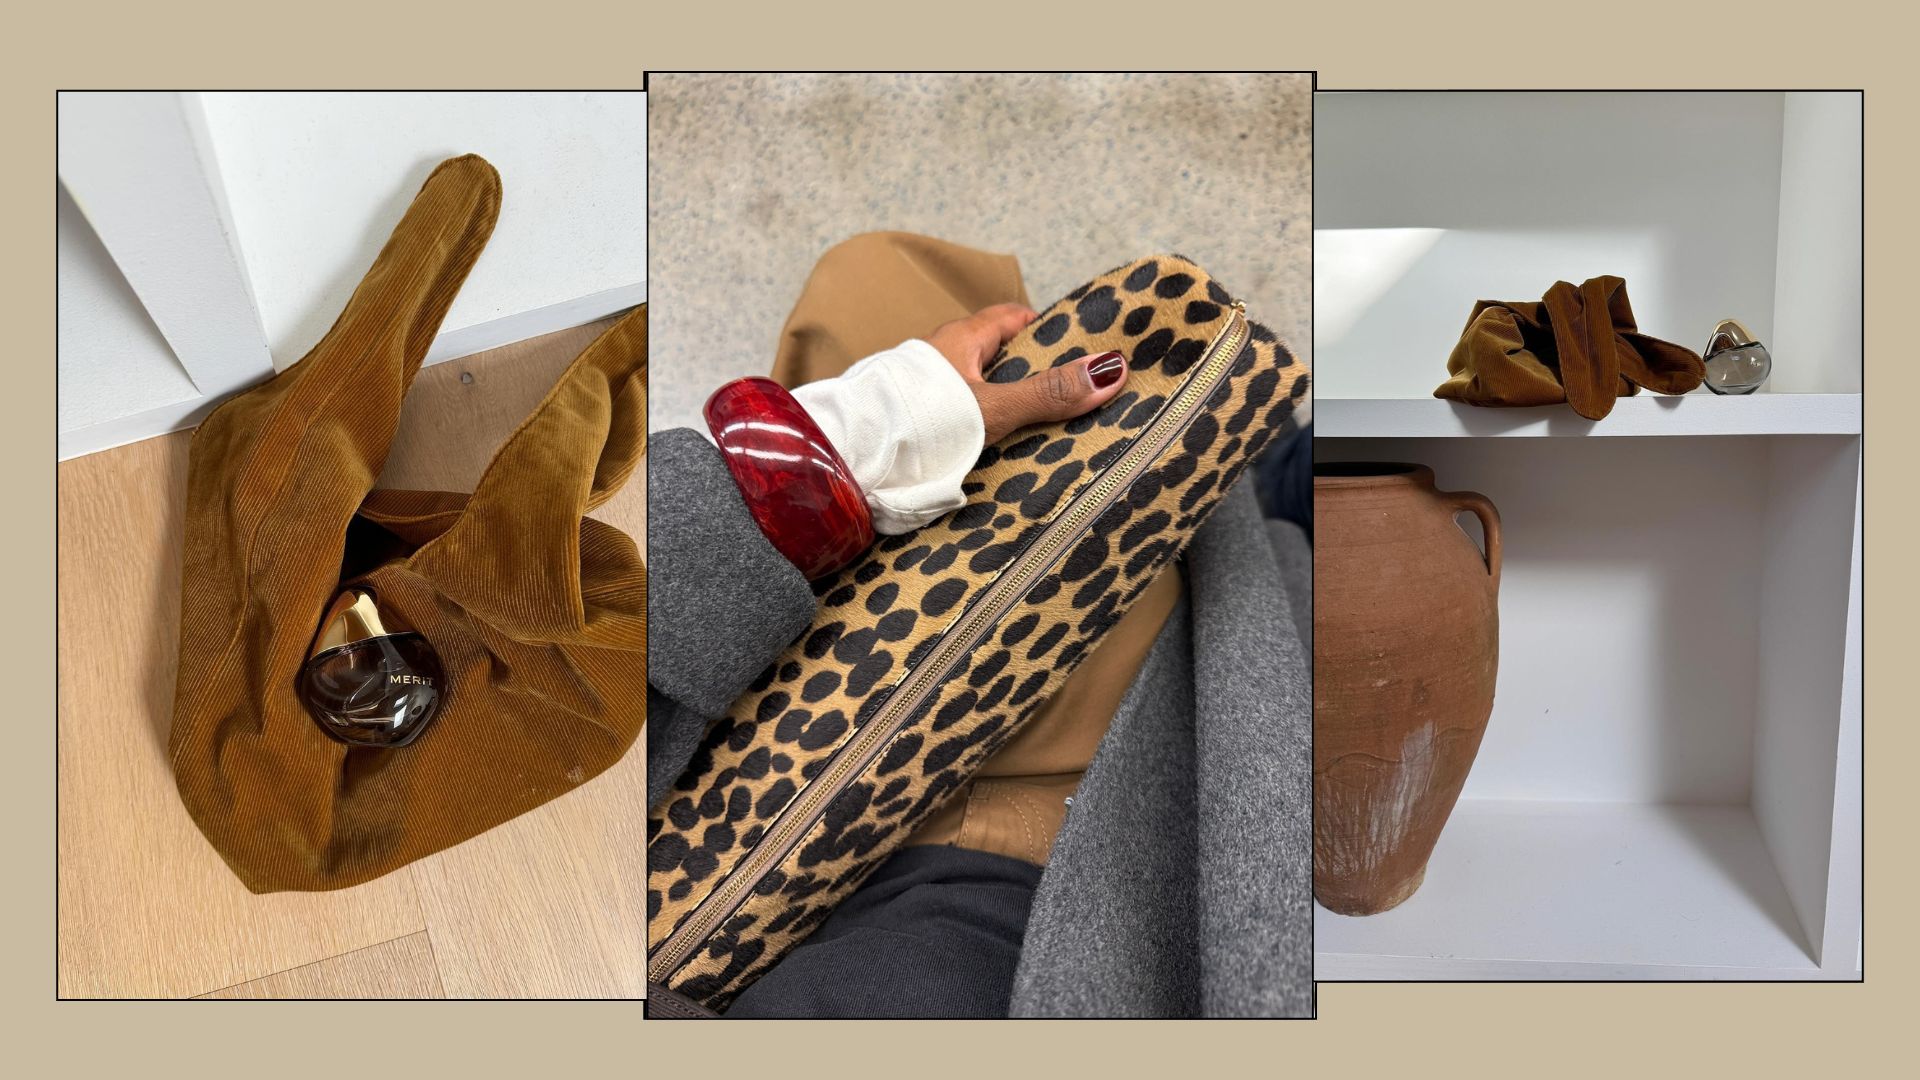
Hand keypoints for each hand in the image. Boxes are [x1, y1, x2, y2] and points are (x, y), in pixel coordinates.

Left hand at [926, 303, 1129, 444]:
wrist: (853, 455)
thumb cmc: (919, 419)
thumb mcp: (994, 406)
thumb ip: (1048, 393)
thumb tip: (1111, 370)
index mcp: (961, 338)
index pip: (1011, 317)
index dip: (1044, 327)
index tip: (1075, 342)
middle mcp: (940, 358)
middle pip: (995, 355)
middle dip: (1028, 370)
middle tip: (1067, 392)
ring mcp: (924, 390)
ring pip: (975, 388)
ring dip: (1003, 403)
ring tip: (1040, 428)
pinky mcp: (912, 420)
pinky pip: (956, 416)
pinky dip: (979, 428)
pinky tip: (994, 452)